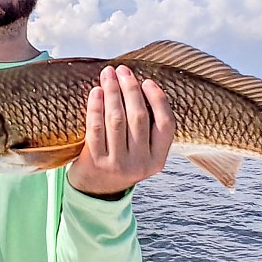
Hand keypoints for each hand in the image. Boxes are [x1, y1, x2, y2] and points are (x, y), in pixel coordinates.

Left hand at [67, 65, 174, 199]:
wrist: (95, 191)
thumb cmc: (121, 161)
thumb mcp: (142, 153)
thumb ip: (146, 128)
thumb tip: (140, 85)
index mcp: (158, 160)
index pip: (166, 124)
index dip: (158, 99)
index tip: (147, 81)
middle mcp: (140, 164)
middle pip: (139, 117)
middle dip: (130, 89)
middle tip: (122, 70)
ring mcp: (117, 164)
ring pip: (117, 119)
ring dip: (113, 92)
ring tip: (108, 75)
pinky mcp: (95, 162)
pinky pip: (96, 128)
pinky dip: (96, 107)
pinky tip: (96, 92)